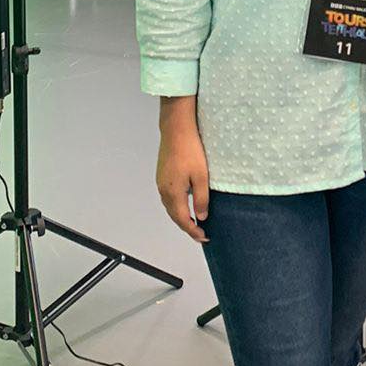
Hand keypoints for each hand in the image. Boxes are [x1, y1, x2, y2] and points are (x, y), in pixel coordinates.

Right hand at [156, 99, 210, 242]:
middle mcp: (163, 190)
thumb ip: (201, 199)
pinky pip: (168, 197)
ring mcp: (161, 182)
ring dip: (181, 217)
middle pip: (174, 216)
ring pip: (170, 207)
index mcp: (173, 193)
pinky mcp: (162, 175)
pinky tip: (185, 204)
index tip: (204, 237)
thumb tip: (201, 217)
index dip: (193, 231)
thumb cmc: (190, 150)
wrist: (176, 128)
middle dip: (187, 227)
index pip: (182, 220)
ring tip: (194, 221)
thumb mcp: (201, 176)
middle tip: (200, 233)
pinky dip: (177, 206)